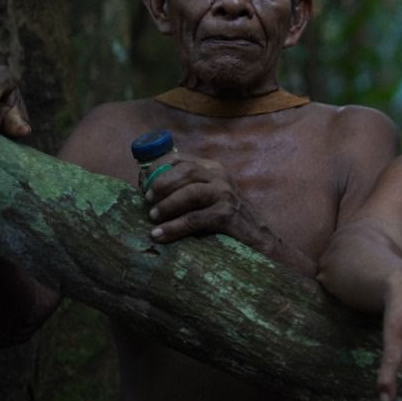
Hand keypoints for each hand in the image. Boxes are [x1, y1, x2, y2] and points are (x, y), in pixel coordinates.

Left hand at [144, 154, 261, 244]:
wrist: (259, 241)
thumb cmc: (227, 221)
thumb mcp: (208, 198)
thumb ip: (187, 190)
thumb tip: (149, 194)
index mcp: (213, 170)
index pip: (181, 159)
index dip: (158, 168)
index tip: (143, 182)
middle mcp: (221, 178)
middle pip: (186, 171)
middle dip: (162, 184)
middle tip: (147, 200)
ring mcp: (226, 195)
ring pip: (190, 192)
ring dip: (167, 205)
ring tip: (152, 218)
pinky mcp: (227, 215)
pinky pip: (194, 219)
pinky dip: (174, 227)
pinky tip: (160, 235)